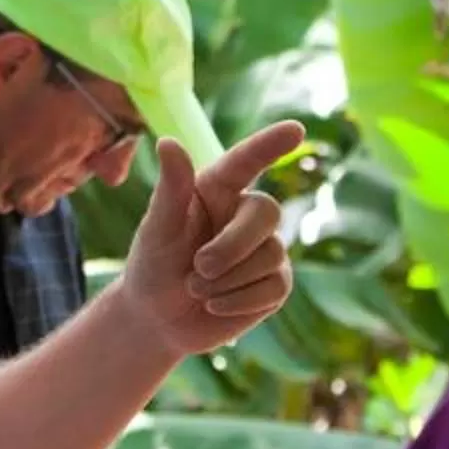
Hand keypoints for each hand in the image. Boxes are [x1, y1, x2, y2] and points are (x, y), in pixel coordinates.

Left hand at [116, 121, 306, 358]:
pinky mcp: (275, 283)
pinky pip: (274, 287)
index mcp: (216, 189)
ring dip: (227, 280)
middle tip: (199, 268)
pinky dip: (239, 301)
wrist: (159, 319)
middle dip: (233, 245)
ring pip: (271, 254)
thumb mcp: (156, 229)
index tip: (295, 129)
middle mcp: (245, 212)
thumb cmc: (153, 264)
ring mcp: (266, 248)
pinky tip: (215, 305)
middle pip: (267, 212)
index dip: (270, 144)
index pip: (246, 161)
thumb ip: (170, 189)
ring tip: (196, 289)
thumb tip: (168, 142)